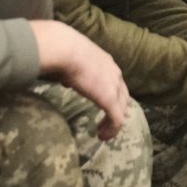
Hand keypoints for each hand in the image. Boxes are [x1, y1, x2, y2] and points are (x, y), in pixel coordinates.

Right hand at [30, 20, 128, 140]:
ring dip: (113, 122)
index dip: (111, 94)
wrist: (66, 49)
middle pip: (123, 96)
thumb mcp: (71, 59)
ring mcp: (114, 86)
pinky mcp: (109, 99)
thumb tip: (67, 80)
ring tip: (102, 132)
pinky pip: (116, 119)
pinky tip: (102, 136)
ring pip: (121, 109)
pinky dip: (112, 129)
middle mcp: (114, 73)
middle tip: (106, 122)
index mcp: (106, 62)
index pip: (115, 80)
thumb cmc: (63, 50)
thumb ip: (72, 70)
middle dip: (116, 110)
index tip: (101, 104)